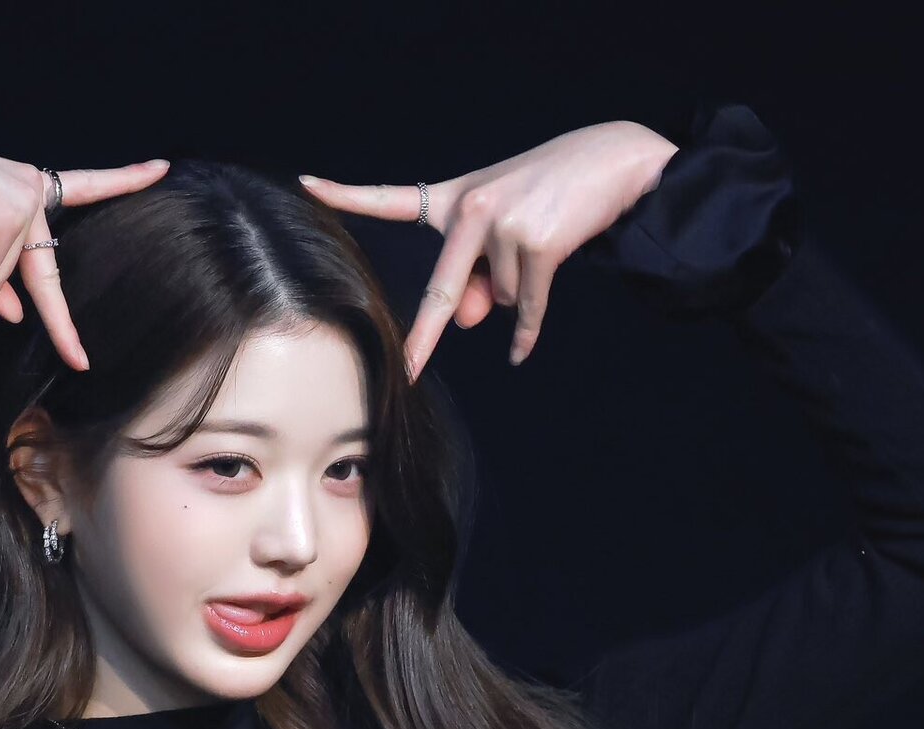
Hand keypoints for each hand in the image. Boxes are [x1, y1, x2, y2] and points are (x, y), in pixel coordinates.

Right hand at [0, 126, 170, 370]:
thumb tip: (16, 316)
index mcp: (20, 188)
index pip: (83, 187)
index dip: (122, 181)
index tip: (161, 168)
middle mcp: (28, 188)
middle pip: (45, 276)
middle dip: (61, 326)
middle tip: (78, 363)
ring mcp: (23, 199)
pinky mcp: (12, 211)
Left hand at [298, 121, 676, 379]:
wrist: (615, 162)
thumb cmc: (550, 196)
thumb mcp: (503, 232)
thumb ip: (477, 277)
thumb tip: (469, 319)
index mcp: (452, 198)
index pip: (391, 199)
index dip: (347, 195)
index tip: (308, 185)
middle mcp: (469, 207)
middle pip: (442, 292)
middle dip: (424, 339)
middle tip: (405, 372)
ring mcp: (502, 225)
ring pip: (499, 299)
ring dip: (518, 291)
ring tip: (543, 245)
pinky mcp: (537, 244)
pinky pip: (527, 309)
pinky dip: (528, 332)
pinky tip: (520, 352)